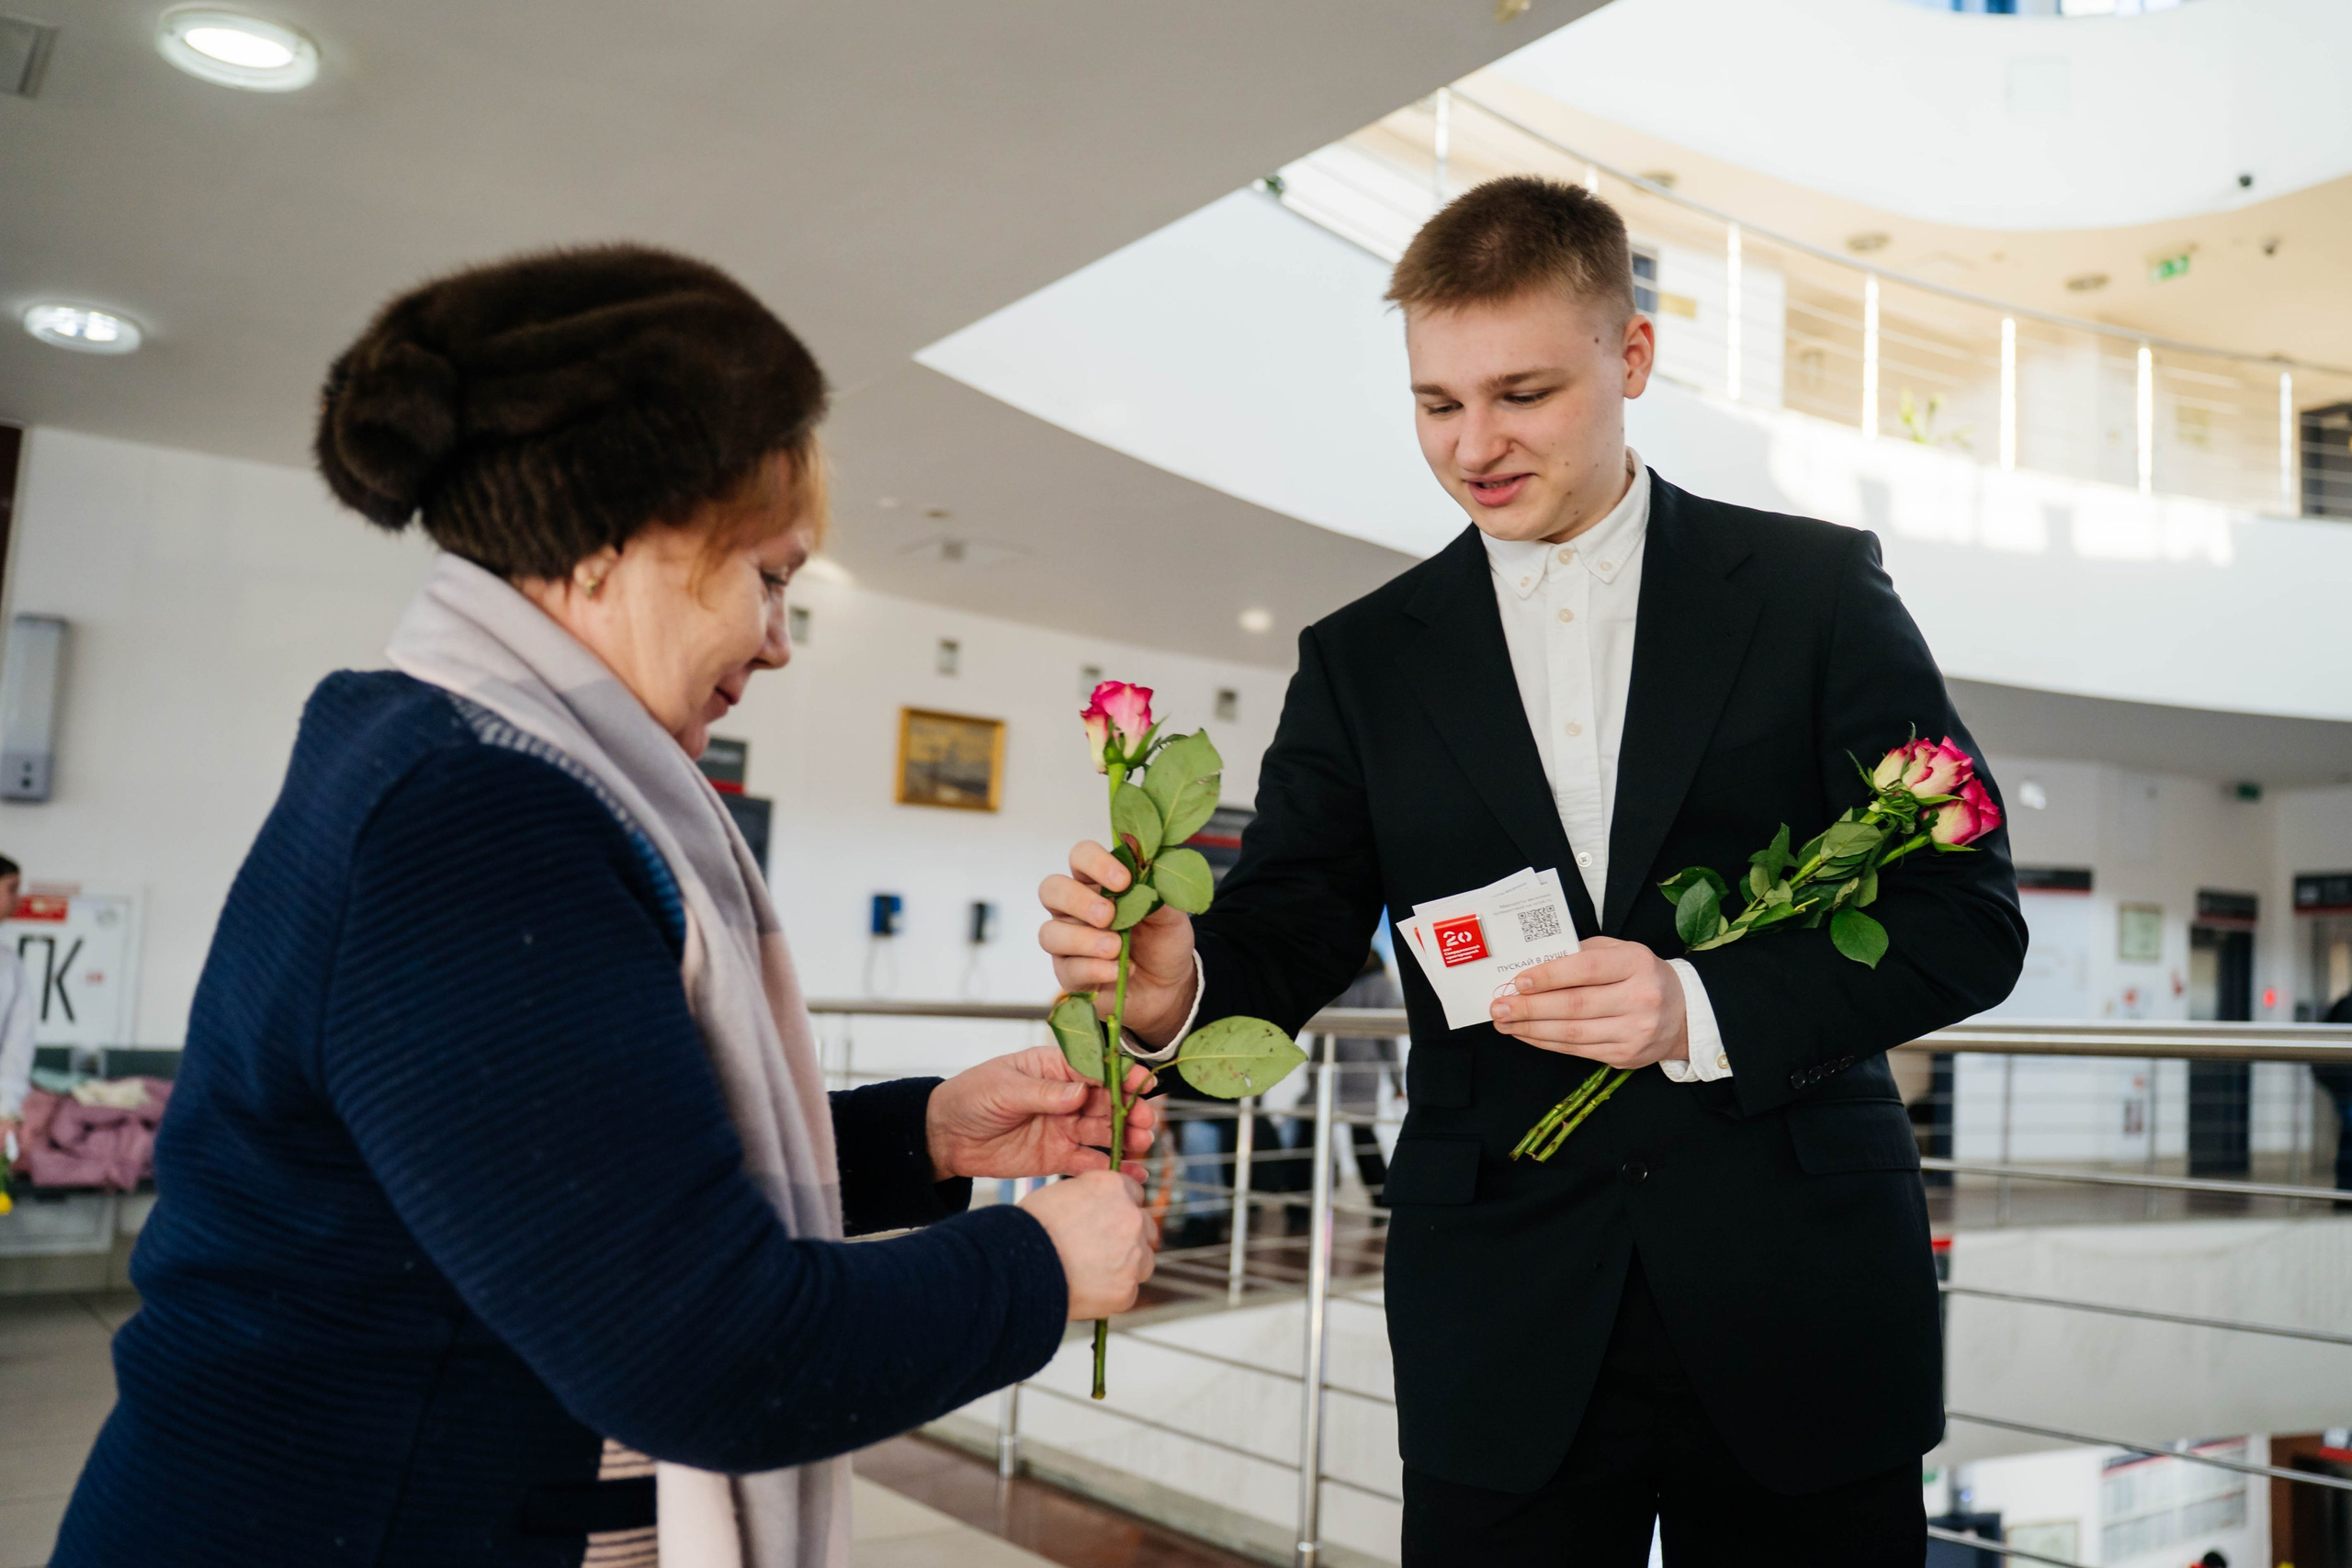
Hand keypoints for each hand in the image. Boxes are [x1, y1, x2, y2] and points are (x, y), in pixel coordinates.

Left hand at [926, 1047, 1159, 1181]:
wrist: (945, 1137)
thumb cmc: (971, 1098)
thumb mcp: (1004, 1087)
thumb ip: (1044, 1092)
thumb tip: (1080, 1092)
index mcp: (1056, 1069)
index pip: (1097, 1068)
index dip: (1122, 1075)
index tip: (1143, 1083)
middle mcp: (1067, 1098)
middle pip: (1108, 1102)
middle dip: (1130, 1109)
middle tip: (1145, 1121)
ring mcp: (1065, 1128)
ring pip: (1105, 1132)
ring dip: (1126, 1137)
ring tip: (1141, 1144)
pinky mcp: (1058, 1158)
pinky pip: (1090, 1163)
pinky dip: (1111, 1168)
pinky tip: (1131, 1175)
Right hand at [1019, 1169, 1156, 1319]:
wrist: (1018, 1266)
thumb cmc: (1029, 1229)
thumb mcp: (1061, 1193)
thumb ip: (1089, 1196)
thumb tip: (1098, 1205)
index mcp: (1114, 1188)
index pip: (1133, 1194)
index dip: (1118, 1209)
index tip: (1108, 1220)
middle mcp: (1131, 1217)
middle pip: (1144, 1227)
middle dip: (1128, 1237)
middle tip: (1101, 1249)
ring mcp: (1133, 1256)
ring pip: (1143, 1261)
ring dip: (1126, 1266)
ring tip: (1092, 1272)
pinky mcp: (1126, 1291)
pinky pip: (1127, 1291)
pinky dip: (1112, 1293)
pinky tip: (1087, 1290)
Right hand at [1037, 839, 1198, 1046]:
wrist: (1168, 985)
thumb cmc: (1163, 940)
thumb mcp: (1171, 915)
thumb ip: (1158, 893)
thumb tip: (1149, 871)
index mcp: (1098, 882)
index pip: (1081, 856)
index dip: (1096, 863)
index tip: (1124, 881)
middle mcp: (1075, 908)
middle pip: (1051, 889)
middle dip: (1079, 901)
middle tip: (1108, 915)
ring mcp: (1067, 941)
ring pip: (1050, 933)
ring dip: (1084, 940)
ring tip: (1116, 948)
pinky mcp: (1069, 974)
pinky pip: (1068, 969)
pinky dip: (1095, 969)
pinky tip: (1119, 971)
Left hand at [1488, 936, 1688, 1069]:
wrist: (1683, 1013)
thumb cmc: (1640, 975)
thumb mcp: (1620, 952)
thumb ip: (1582, 953)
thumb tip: (1535, 965)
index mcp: (1636, 964)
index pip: (1587, 968)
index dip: (1550, 976)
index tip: (1519, 981)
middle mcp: (1640, 998)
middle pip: (1575, 1006)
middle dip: (1530, 1008)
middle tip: (1498, 1007)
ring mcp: (1634, 1031)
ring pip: (1573, 1033)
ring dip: (1532, 1029)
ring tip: (1505, 1023)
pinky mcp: (1626, 1056)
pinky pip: (1578, 1051)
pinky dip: (1547, 1043)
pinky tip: (1527, 1035)